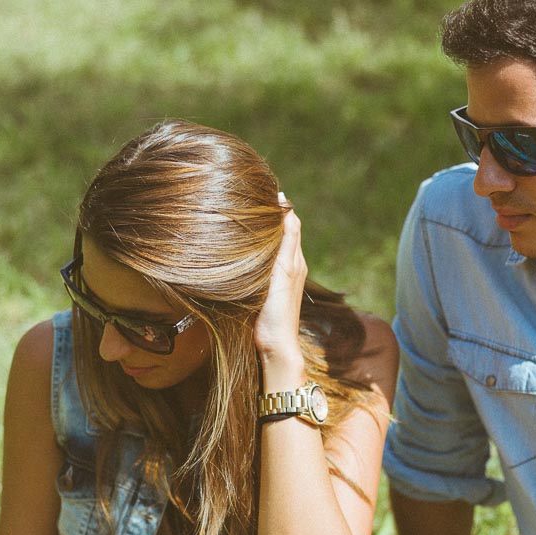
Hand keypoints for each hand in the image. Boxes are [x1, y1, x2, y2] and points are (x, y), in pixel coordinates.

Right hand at [254, 194, 306, 378]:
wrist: (274, 344)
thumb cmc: (279, 310)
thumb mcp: (284, 271)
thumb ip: (287, 241)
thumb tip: (287, 208)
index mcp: (296, 258)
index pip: (289, 221)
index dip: (278, 205)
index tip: (260, 190)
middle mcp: (290, 264)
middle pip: (279, 231)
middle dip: (266, 215)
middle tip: (245, 198)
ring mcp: (279, 277)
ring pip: (269, 246)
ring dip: (258, 231)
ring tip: (240, 216)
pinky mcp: (267, 287)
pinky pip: (262, 260)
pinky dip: (254, 249)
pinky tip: (241, 247)